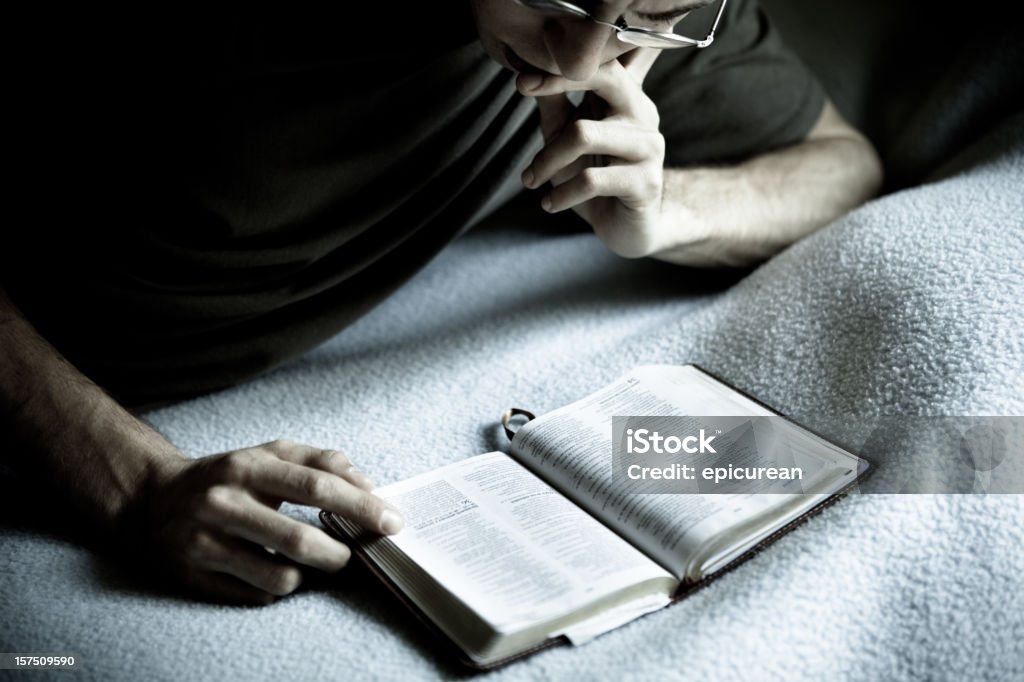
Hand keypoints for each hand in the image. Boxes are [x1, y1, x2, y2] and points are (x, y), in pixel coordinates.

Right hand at [144, 440, 402, 604]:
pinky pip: (256, 595)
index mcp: (248, 466)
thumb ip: (322, 462)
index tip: (392, 522)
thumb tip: (369, 486)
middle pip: (299, 539)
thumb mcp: (270, 454)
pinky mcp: (193, 576)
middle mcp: (222, 503)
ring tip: (310, 562)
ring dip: (309, 575)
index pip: (316, 487)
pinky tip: (273, 570)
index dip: (361, 506)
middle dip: (340, 554)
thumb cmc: (228, 475)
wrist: (153, 500)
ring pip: (280, 577)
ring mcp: (204, 542)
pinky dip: (277, 587)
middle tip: (354, 555)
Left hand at [518, 48, 670, 257]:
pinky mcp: (646, 183)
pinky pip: (591, 181)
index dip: (562, 64)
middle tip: (521, 95)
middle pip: (605, 79)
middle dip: (555, 85)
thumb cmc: (593, 176)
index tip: (521, 80)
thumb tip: (527, 71)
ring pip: (584, 135)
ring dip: (546, 160)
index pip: (602, 62)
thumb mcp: (566, 136)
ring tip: (530, 180)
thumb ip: (554, 103)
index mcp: (628, 97)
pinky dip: (561, 194)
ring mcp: (649, 147)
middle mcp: (644, 114)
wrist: (626, 227)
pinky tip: (550, 203)